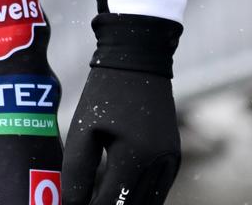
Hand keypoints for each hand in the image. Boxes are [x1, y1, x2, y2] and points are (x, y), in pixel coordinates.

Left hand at [61, 67, 179, 204]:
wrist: (138, 60)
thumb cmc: (104, 93)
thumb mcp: (83, 130)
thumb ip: (77, 172)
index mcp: (134, 156)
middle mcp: (159, 164)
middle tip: (84, 202)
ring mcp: (171, 162)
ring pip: (148, 204)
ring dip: (123, 204)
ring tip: (97, 197)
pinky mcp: (174, 157)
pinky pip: (157, 191)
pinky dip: (137, 197)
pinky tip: (117, 192)